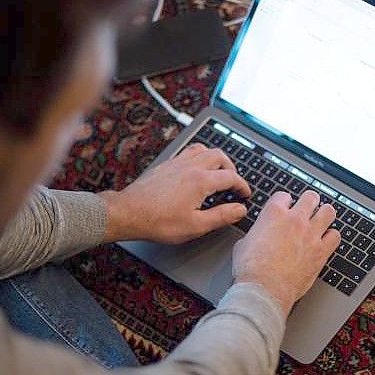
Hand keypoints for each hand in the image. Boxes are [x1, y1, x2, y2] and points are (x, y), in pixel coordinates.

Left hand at [99, 143, 250, 243]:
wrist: (129, 212)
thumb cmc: (159, 221)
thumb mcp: (195, 226)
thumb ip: (221, 216)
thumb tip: (240, 210)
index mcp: (201, 181)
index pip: (231, 177)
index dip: (242, 186)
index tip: (245, 194)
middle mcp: (190, 167)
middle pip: (219, 156)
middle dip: (231, 168)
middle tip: (233, 182)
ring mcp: (177, 163)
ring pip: (203, 149)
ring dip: (215, 158)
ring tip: (218, 171)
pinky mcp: (166, 165)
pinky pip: (188, 152)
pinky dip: (198, 157)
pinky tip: (195, 169)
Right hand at [232, 190, 340, 316]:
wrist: (264, 289)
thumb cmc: (251, 270)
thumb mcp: (243, 244)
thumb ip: (255, 234)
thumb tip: (256, 236)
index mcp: (274, 214)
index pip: (284, 196)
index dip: (285, 201)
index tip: (285, 206)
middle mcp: (295, 220)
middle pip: (310, 197)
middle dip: (309, 201)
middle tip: (308, 207)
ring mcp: (311, 234)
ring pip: (328, 211)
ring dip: (325, 214)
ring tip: (322, 218)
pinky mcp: (321, 251)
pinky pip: (335, 236)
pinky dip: (332, 237)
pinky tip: (327, 240)